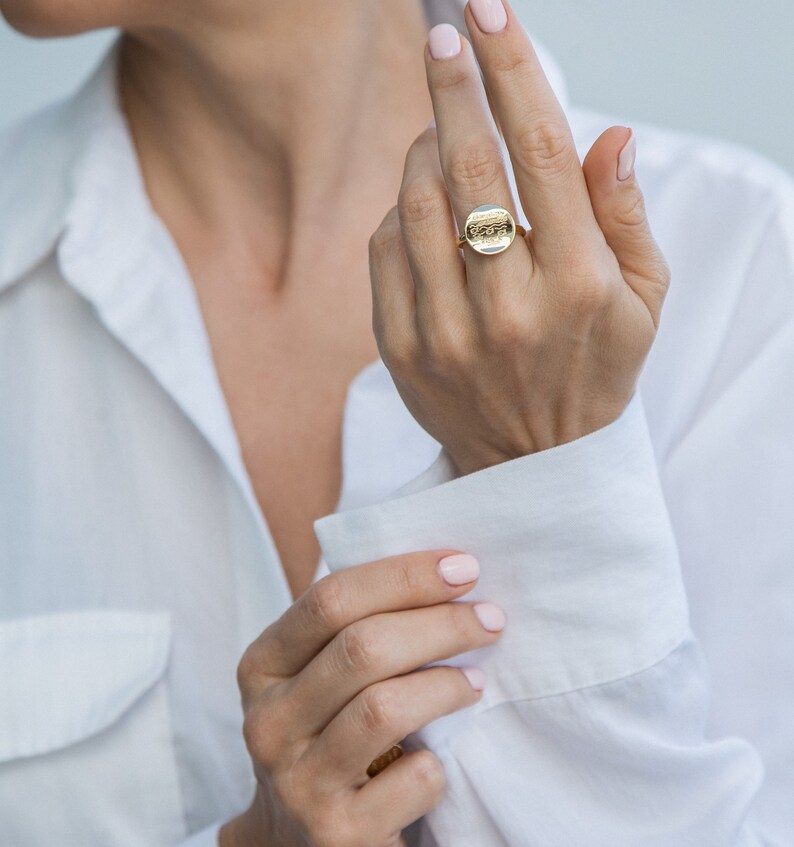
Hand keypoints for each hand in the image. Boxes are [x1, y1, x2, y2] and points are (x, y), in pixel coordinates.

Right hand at [219, 551, 502, 846]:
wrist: (293, 845)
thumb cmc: (325, 736)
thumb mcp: (316, 678)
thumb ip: (352, 628)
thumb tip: (443, 571)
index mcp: (263, 666)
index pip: (330, 599)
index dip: (403, 576)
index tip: (464, 567)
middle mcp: (268, 722)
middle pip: (361, 648)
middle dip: (440, 624)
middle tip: (489, 618)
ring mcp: (296, 782)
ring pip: (384, 708)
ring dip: (445, 684)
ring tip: (477, 680)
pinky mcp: (337, 835)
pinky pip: (411, 779)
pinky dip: (438, 763)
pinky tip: (442, 758)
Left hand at [369, 0, 670, 474]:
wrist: (533, 462)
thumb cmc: (593, 371)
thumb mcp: (641, 302)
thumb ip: (626, 217)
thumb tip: (609, 135)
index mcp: (579, 284)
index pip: (540, 150)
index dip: (512, 69)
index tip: (489, 13)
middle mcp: (510, 306)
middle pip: (468, 165)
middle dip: (451, 86)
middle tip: (441, 37)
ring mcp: (448, 331)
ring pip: (416, 202)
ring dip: (422, 147)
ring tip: (439, 134)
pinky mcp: (403, 350)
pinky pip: (386, 251)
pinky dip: (399, 212)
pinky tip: (420, 207)